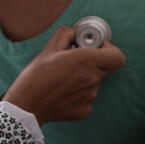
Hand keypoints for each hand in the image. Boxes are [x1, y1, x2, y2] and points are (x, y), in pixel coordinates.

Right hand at [3, 27, 125, 125]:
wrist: (26, 107)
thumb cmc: (36, 77)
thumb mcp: (49, 48)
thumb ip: (67, 34)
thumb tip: (76, 33)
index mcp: (86, 61)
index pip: (117, 56)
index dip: (109, 49)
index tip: (96, 47)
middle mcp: (92, 79)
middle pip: (109, 67)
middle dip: (98, 60)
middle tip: (79, 58)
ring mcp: (90, 97)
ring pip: (97, 81)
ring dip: (86, 76)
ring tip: (64, 77)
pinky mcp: (85, 110)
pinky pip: (89, 96)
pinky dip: (80, 91)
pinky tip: (63, 91)